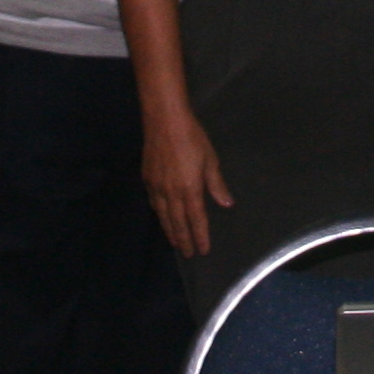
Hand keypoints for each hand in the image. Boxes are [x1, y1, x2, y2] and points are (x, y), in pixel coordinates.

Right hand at [141, 108, 233, 258]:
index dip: (200, 236)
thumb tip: (226, 203)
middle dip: (184, 240)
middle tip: (188, 254)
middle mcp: (171, 193)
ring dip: (170, 231)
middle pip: (177, 223)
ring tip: (175, 243)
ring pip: (163, 216)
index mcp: (189, 189)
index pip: (196, 220)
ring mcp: (157, 187)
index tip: (202, 250)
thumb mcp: (210, 160)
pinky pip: (154, 203)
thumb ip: (216, 184)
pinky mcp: (147, 178)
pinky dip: (159, 215)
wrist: (164, 120)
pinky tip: (162, 217)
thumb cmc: (192, 137)